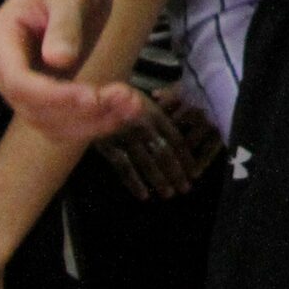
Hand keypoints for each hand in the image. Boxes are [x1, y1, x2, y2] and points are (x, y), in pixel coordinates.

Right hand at [0, 0, 141, 140]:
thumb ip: (63, 26)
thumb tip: (57, 61)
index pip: (19, 83)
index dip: (54, 97)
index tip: (93, 97)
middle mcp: (5, 70)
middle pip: (35, 111)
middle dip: (82, 113)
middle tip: (128, 99)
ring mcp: (26, 85)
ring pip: (53, 124)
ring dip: (94, 123)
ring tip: (134, 105)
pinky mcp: (50, 92)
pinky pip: (68, 120)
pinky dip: (98, 120)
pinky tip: (128, 108)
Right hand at [92, 86, 216, 199]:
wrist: (94, 94)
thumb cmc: (126, 98)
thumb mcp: (149, 101)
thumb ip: (166, 115)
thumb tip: (189, 127)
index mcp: (156, 115)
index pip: (176, 140)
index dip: (186, 158)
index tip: (194, 173)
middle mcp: (144, 126)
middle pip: (164, 153)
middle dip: (176, 173)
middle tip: (185, 189)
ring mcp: (126, 136)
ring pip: (146, 162)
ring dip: (158, 180)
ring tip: (168, 194)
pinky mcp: (108, 145)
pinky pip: (123, 167)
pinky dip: (133, 182)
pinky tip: (142, 195)